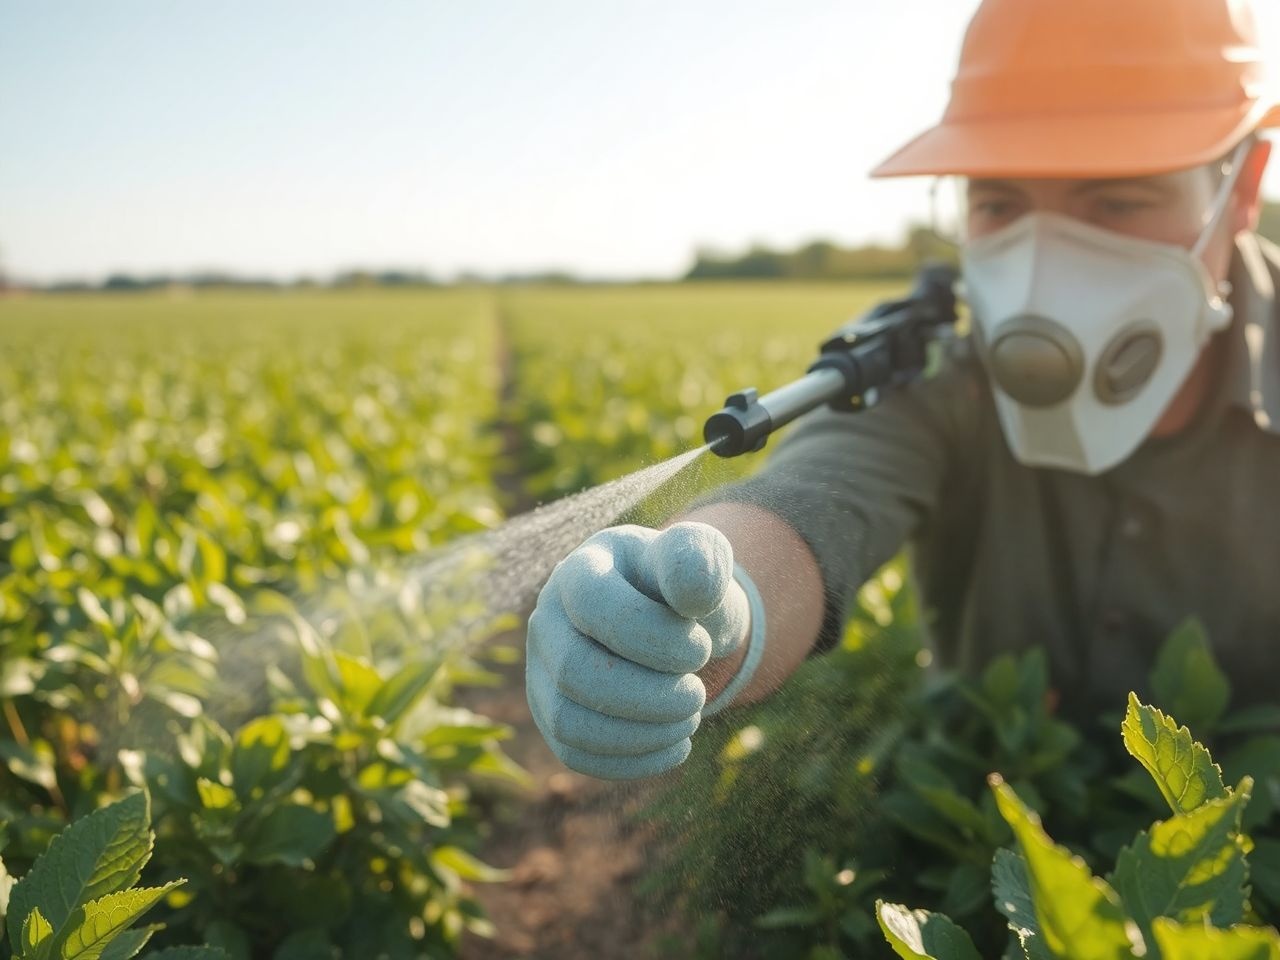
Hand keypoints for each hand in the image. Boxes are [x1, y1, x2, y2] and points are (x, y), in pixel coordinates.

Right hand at [526, 522, 750, 779]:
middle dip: (648, 695)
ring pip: (568, 722)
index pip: (593, 605)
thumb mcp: (700, 561)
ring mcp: (542, 671)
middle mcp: (547, 619)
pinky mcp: (552, 715)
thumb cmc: (685, 587)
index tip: (701, 648)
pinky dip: (634, 761)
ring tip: (689, 718)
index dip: (652, 636)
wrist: (673, 620)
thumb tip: (692, 595)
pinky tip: (677, 746)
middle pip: (572, 672)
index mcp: (581, 570)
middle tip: (697, 694)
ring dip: (642, 734)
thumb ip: (699, 562)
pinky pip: (576, 754)